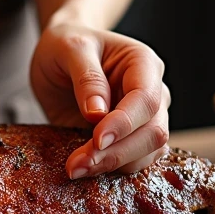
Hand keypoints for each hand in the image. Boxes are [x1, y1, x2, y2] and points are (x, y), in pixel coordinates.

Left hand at [30, 20, 169, 178]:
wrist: (61, 55)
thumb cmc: (66, 44)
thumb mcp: (69, 48)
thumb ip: (86, 77)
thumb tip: (97, 114)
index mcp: (143, 63)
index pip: (146, 99)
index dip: (124, 123)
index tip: (96, 140)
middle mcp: (153, 92)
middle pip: (153, 132)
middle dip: (117, 152)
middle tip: (78, 164)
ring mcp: (145, 118)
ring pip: (148, 153)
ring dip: (113, 166)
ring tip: (75, 168)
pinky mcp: (131, 138)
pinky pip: (134, 161)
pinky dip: (112, 169)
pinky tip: (85, 169)